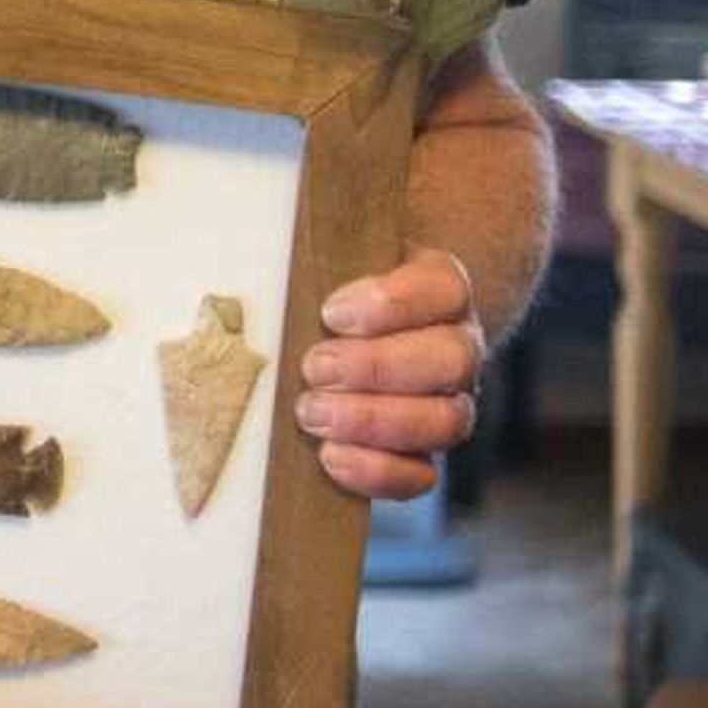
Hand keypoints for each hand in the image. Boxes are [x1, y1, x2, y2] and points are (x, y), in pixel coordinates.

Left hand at [299, 247, 486, 500]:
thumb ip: (312, 257)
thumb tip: (251, 233)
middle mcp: (456, 346)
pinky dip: (378, 471)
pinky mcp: (424, 451)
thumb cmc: (330, 292)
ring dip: (373, 420)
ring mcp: (448, 403)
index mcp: (440, 289)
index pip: (442, 290)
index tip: (331, 311)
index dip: (391, 303)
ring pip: (443, 420)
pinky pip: (422, 474)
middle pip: (449, 359)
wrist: (353, 338)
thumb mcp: (329, 262)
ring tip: (312, 412)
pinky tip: (331, 457)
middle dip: (376, 367)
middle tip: (313, 367)